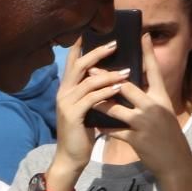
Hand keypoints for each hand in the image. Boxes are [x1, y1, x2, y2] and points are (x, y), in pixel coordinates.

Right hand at [47, 41, 129, 190]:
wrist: (71, 158)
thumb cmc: (82, 133)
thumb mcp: (87, 109)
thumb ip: (93, 93)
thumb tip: (111, 78)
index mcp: (67, 88)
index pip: (73, 61)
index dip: (83, 46)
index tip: (95, 32)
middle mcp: (63, 91)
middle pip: (79, 64)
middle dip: (98, 53)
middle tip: (115, 44)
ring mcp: (66, 102)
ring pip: (89, 81)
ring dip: (109, 74)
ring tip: (127, 70)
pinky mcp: (73, 114)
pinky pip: (92, 98)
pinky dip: (107, 91)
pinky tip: (120, 88)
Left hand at [103, 38, 191, 190]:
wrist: (176, 163)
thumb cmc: (168, 136)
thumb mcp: (164, 113)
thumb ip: (150, 98)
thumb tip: (133, 84)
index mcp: (162, 98)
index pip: (154, 71)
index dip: (147, 53)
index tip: (142, 35)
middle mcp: (153, 107)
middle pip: (127, 87)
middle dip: (107, 78)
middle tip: (91, 68)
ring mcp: (144, 123)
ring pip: (115, 109)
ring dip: (98, 102)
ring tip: (85, 93)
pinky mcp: (136, 139)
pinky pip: (113, 130)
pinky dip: (103, 126)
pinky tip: (93, 122)